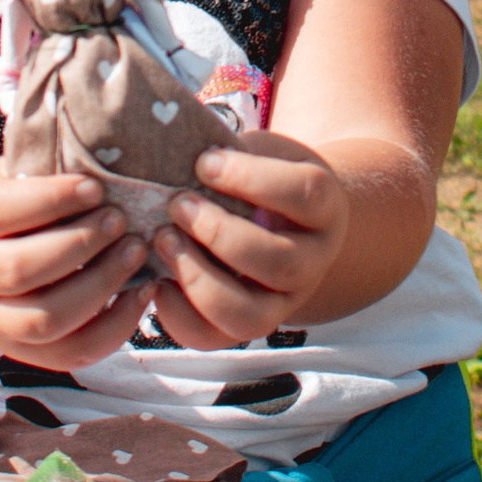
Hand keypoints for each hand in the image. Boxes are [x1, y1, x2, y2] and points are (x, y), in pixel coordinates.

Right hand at [0, 166, 156, 369]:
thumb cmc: (11, 198)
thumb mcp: (14, 170)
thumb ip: (46, 163)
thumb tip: (108, 149)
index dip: (49, 199)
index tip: (94, 186)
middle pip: (17, 269)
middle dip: (79, 244)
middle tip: (121, 220)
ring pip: (42, 320)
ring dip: (99, 287)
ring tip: (136, 251)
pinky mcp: (23, 351)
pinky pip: (69, 354)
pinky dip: (113, 328)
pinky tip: (143, 293)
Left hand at [147, 137, 349, 348]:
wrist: (286, 218)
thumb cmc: (262, 175)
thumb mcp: (259, 152)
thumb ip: (230, 151)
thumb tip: (171, 144)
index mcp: (325, 208)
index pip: (303, 194)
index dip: (250, 178)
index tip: (204, 162)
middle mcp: (313, 262)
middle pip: (279, 263)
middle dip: (219, 233)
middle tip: (178, 204)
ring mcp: (283, 302)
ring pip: (250, 316)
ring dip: (198, 279)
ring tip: (163, 240)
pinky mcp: (246, 326)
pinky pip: (213, 338)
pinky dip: (177, 314)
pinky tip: (156, 279)